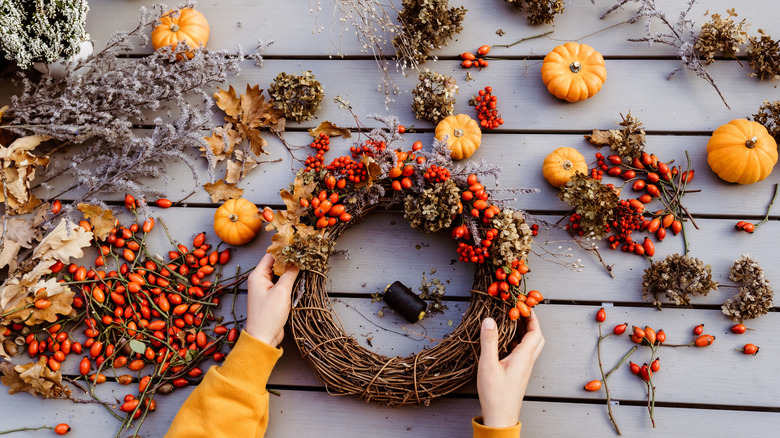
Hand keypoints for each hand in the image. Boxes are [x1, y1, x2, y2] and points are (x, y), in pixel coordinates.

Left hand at [245, 254, 298, 346]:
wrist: (263, 337)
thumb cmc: (268, 315)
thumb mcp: (281, 292)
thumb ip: (289, 274)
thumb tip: (296, 262)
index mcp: (257, 276)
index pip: (271, 256)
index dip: (284, 250)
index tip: (297, 245)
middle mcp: (260, 280)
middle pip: (275, 264)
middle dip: (289, 259)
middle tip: (303, 254)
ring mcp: (265, 289)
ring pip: (279, 274)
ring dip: (290, 271)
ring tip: (304, 264)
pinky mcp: (271, 297)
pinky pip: (281, 284)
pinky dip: (289, 280)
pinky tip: (299, 278)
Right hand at [477, 311, 544, 427]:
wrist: (500, 417)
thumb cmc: (495, 394)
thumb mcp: (488, 365)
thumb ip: (489, 341)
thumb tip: (489, 319)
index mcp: (524, 357)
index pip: (535, 332)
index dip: (531, 316)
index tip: (523, 304)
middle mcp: (527, 361)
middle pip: (536, 338)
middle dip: (530, 323)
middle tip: (519, 312)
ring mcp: (523, 368)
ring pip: (529, 345)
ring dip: (523, 332)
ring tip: (510, 321)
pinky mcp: (517, 373)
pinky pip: (521, 352)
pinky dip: (516, 341)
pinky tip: (504, 340)